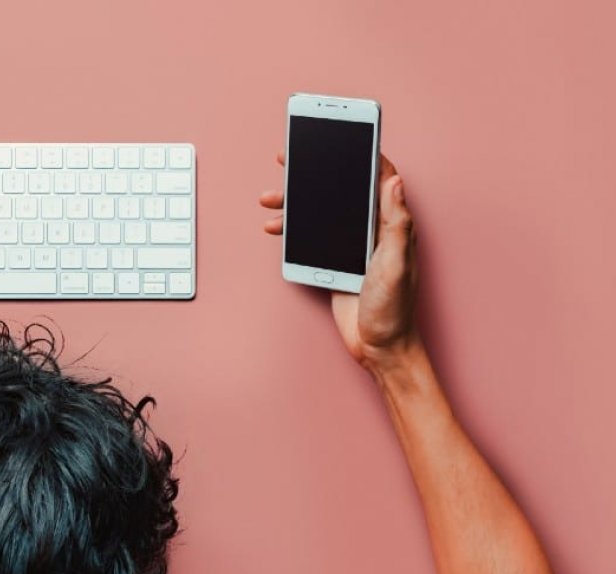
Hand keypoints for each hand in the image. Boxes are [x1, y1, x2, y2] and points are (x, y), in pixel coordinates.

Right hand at [260, 151, 419, 371]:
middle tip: (291, 157)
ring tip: (271, 198)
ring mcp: (351, 246)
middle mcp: (371, 230)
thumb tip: (395, 181)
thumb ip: (395, 222)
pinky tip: (276, 228)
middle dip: (316, 172)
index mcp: (390, 225)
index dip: (360, 153)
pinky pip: (310, 238)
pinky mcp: (334, 262)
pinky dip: (291, 231)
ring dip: (295, 203)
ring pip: (320, 213)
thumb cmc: (395, 309)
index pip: (377, 178)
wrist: (379, 347)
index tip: (343, 134)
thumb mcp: (396, 263)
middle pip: (342, 190)